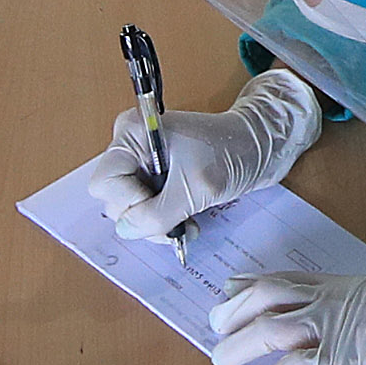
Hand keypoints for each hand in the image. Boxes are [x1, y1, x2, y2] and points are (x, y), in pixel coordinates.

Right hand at [87, 65, 322, 238]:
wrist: (260, 147)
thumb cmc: (231, 152)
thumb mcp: (194, 187)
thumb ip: (157, 213)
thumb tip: (127, 230)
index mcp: (132, 134)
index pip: (105, 182)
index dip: (128, 203)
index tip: (160, 208)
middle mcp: (130, 147)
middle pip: (114, 198)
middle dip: (143, 218)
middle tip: (176, 225)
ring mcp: (142, 163)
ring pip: (129, 209)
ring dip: (156, 223)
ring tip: (187, 222)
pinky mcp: (156, 177)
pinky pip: (146, 208)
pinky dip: (164, 219)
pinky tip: (187, 218)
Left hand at [208, 244, 365, 364]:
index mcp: (350, 283)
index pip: (289, 281)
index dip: (254, 285)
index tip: (232, 288)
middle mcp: (333, 305)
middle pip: (266, 301)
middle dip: (233, 310)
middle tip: (213, 322)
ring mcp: (335, 333)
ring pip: (268, 334)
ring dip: (238, 346)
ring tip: (219, 360)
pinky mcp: (342, 364)